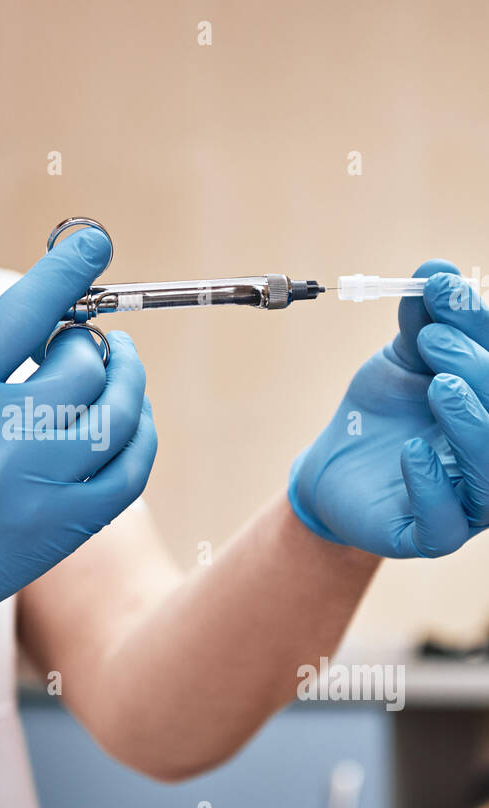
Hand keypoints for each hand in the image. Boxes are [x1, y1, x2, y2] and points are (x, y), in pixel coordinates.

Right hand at [0, 229, 156, 681]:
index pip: (21, 315)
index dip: (65, 271)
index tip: (93, 241)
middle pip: (81, 366)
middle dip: (83, 340)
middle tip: (71, 339)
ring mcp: (33, 491)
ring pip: (117, 417)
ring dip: (126, 379)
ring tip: (114, 363)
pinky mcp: (57, 532)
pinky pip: (127, 474)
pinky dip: (140, 437)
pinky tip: (127, 419)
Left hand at [288, 259, 487, 556]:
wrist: (333, 467)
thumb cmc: (382, 413)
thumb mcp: (400, 361)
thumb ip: (422, 323)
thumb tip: (436, 271)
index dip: (481, 328)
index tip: (442, 290)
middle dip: (478, 370)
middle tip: (432, 341)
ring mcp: (467, 503)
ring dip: (471, 423)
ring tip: (439, 385)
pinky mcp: (428, 536)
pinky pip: (444, 524)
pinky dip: (431, 485)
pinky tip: (411, 451)